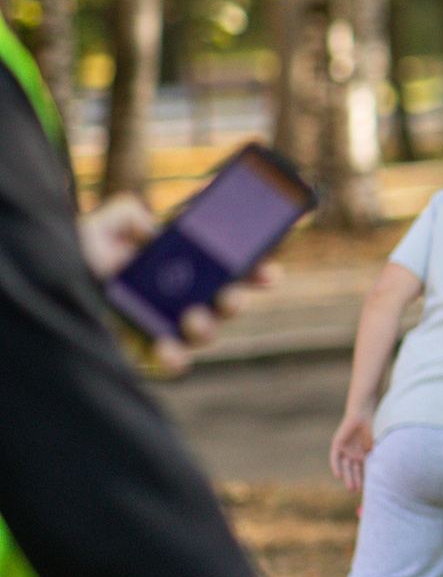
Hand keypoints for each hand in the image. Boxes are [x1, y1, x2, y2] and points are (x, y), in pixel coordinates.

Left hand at [79, 194, 275, 372]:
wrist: (40, 285)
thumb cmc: (71, 257)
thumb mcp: (100, 225)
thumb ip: (128, 213)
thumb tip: (153, 225)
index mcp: (179, 266)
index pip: (227, 269)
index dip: (254, 271)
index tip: (268, 273)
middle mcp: (178, 298)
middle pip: (223, 304)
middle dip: (234, 301)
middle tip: (228, 295)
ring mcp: (163, 327)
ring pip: (205, 334)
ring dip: (207, 328)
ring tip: (192, 319)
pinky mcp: (143, 352)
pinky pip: (170, 362)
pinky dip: (174, 358)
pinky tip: (166, 349)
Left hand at [330, 411, 375, 490]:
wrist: (363, 413)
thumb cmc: (373, 426)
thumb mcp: (377, 445)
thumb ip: (378, 457)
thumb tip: (385, 472)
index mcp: (363, 453)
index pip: (363, 469)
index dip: (365, 478)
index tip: (369, 488)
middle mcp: (353, 453)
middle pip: (354, 470)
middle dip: (356, 480)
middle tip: (358, 490)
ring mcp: (345, 449)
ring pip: (346, 466)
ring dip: (348, 477)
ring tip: (351, 488)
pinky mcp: (337, 445)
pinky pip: (335, 458)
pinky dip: (336, 466)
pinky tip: (338, 475)